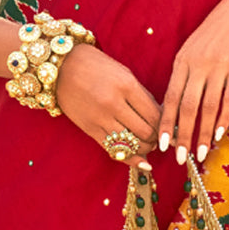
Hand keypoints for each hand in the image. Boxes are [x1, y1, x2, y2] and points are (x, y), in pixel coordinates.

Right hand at [56, 43, 160, 165]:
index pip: (155, 116)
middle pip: (146, 133)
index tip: (166, 128)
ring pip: (133, 145)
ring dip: (145, 150)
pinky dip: (131, 159)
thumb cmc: (97, 67)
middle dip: (156, 139)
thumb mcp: (124, 73)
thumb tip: (161, 118)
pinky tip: (142, 163)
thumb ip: (142, 96)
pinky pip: (115, 151)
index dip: (164, 126)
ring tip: (148, 145)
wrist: (62, 66)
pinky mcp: (91, 130)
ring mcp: (101, 119)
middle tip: (158, 138)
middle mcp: (114, 104)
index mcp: (126, 86)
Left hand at [158, 0, 228, 164]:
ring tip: (201, 154)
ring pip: (208, 107)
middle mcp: (197, 65)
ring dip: (204, 133)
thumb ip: (185, 77)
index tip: (162, 145)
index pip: (170, 98)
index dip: (165, 123)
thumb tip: (176, 109)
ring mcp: (218, 67)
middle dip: (183, 135)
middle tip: (180, 158)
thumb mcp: (193, 51)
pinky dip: (223, 119)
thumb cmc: (215, 35)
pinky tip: (219, 135)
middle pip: (187, 107)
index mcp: (182, 62)